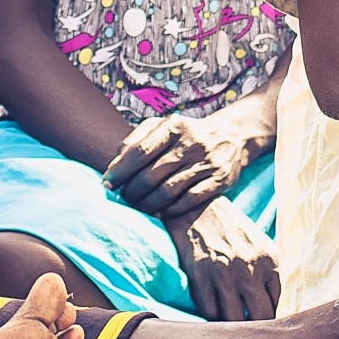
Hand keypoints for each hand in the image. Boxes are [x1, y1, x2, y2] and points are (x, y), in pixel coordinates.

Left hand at [102, 110, 251, 221]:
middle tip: (123, 200)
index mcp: (174, 126)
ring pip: (167, 192)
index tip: (106, 185)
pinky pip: (189, 201)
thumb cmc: (186, 134)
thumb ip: (136, 139)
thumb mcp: (163, 126)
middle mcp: (191, 142)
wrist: (232, 135)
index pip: (140, 151)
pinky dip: (170, 210)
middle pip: (151, 175)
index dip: (119, 171)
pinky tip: (161, 212)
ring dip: (147, 205)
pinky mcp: (220, 180)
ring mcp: (207, 162)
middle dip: (132, 192)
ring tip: (138, 208)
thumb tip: (114, 164)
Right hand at [168, 197, 279, 320]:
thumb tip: (275, 312)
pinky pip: (210, 313)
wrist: (198, 209)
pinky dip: (212, 319)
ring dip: (232, 328)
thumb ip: (271, 276)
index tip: (265, 326)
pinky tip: (213, 315)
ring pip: (234, 320)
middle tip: (250, 337)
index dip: (271, 320)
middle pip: (260, 317)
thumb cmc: (232, 231)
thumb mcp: (261, 247)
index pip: (278, 304)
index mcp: (270, 260)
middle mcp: (250, 268)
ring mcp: (224, 274)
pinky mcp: (201, 278)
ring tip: (231, 330)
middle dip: (256, 330)